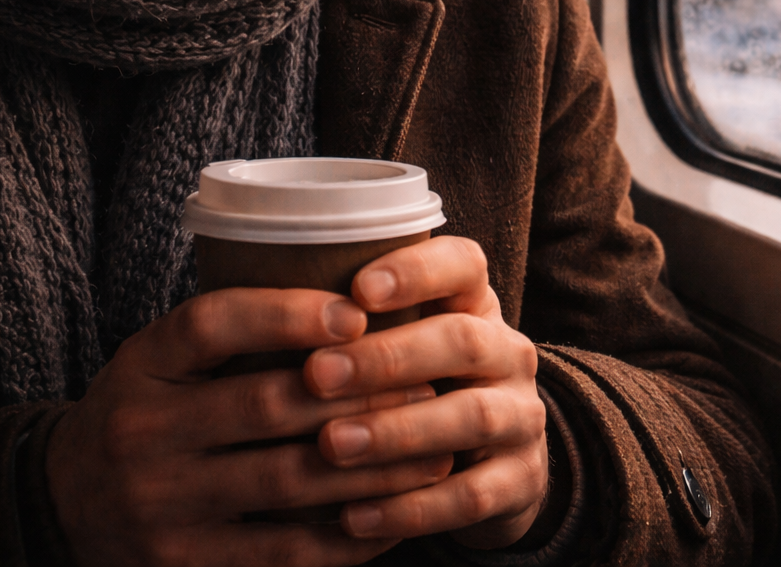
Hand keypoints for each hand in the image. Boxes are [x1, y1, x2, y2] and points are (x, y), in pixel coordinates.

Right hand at [45, 288, 453, 566]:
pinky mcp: (184, 565)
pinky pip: (283, 552)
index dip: (287, 315)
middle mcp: (141, 433)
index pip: (212, 324)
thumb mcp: (163, 358)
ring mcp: (160, 506)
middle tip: (427, 387)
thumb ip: (234, 331)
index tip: (358, 314)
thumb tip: (358, 301)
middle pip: (266, 405)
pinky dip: (346, 536)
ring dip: (372, 468)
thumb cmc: (148, 410)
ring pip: (288, 482)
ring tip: (433, 452)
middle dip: (359, 395)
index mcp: (142, 365)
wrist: (63, 505)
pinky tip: (394, 516)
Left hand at [304, 237, 550, 549]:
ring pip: (473, 416)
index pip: (463, 265)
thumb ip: (356, 325)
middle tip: (316, 374)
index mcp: (477, 306)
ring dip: (398, 430)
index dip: (416, 272)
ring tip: (331, 446)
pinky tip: (354, 515)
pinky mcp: (522, 480)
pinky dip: (411, 508)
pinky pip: (472, 495)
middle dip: (387, 358)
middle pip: (464, 340)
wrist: (498, 463)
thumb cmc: (424, 387)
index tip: (357, 288)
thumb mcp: (404, 342)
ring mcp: (522, 416)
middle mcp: (509, 353)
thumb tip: (258, 311)